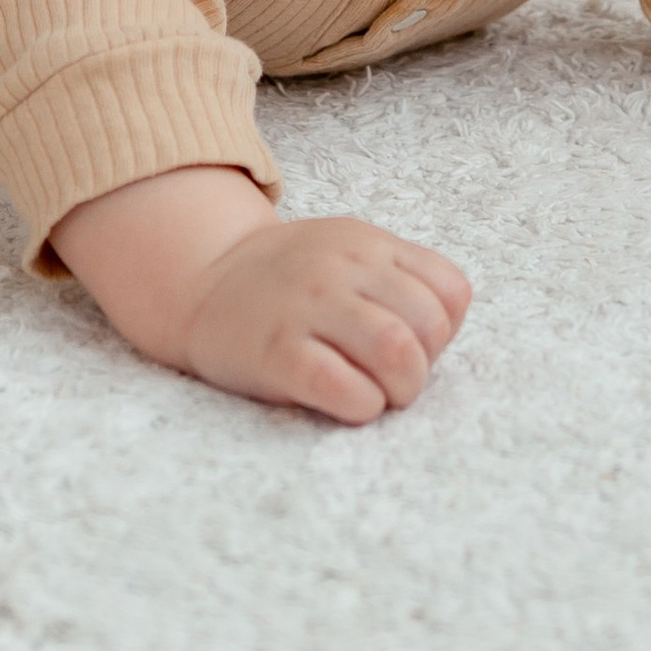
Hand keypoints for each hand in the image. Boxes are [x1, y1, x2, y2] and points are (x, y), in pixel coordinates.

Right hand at [51, 163, 470, 422]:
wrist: (199, 277)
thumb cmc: (287, 279)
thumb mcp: (348, 252)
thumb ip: (398, 276)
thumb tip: (444, 326)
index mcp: (368, 244)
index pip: (451, 290)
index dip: (444, 329)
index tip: (412, 342)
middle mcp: (343, 269)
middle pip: (429, 326)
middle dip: (424, 367)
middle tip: (392, 379)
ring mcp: (308, 308)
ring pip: (397, 352)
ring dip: (399, 390)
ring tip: (375, 394)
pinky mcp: (276, 353)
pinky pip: (344, 388)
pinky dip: (360, 406)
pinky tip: (342, 402)